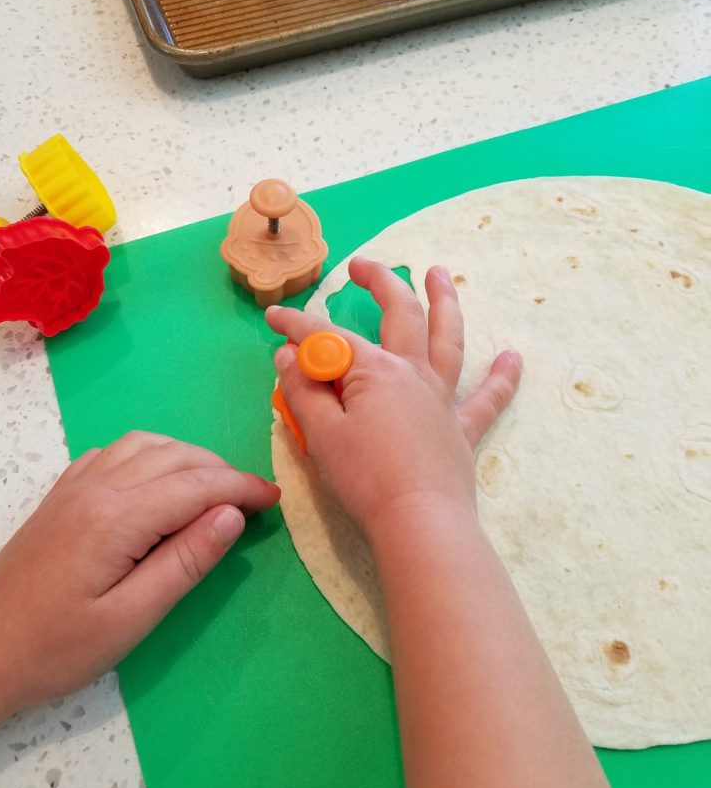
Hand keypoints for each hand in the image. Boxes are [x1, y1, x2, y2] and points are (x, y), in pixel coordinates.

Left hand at [0, 432, 278, 730]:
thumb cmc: (58, 648)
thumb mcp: (132, 618)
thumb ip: (185, 562)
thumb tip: (232, 515)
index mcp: (116, 517)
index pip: (197, 485)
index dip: (242, 487)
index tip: (275, 499)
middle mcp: (97, 486)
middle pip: (176, 456)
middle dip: (222, 470)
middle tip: (253, 500)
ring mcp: (76, 484)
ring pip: (147, 444)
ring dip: (188, 457)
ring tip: (215, 488)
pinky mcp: (63, 492)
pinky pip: (117, 451)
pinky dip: (152, 454)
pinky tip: (159, 481)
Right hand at [265, 257, 520, 536]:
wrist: (420, 521)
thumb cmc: (365, 478)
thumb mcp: (321, 433)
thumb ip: (303, 390)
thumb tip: (289, 354)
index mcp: (375, 370)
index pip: (328, 337)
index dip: (297, 324)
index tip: (272, 317)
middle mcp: (413, 372)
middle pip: (400, 314)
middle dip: (379, 282)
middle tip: (361, 266)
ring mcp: (442, 398)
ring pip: (448, 338)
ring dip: (445, 301)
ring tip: (440, 273)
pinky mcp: (462, 429)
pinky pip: (487, 398)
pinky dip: (502, 378)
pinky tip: (514, 358)